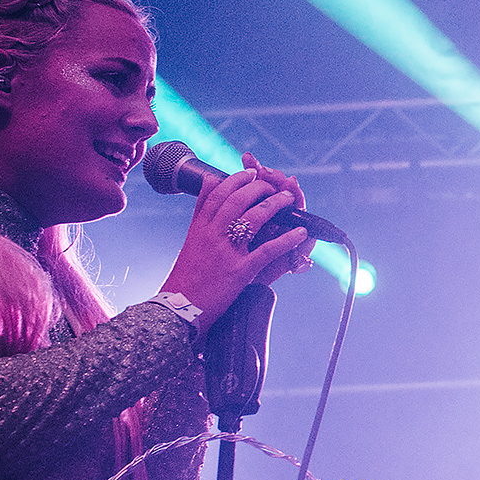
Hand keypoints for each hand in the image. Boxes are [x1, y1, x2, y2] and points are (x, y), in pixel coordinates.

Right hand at [158, 155, 310, 332]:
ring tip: (289, 199)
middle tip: (274, 183)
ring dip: (276, 205)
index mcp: (200, 227)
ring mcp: (226, 252)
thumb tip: (210, 179)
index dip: (237, 179)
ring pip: (253, 218)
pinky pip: (268, 250)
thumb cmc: (186, 275)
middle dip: (259, 188)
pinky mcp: (239, 271)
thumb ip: (202, 209)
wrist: (179, 308)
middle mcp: (212, 235)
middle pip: (238, 200)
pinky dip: (287, 239)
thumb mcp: (191, 237)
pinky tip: (300, 233)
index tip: (251, 172)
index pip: (219, 193)